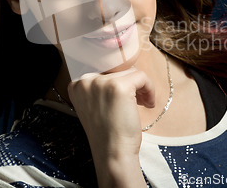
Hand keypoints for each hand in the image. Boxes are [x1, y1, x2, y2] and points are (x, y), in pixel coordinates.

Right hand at [67, 68, 154, 187]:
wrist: (112, 153)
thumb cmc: (107, 133)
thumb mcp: (95, 106)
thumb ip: (101, 90)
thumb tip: (124, 72)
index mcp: (77, 86)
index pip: (104, 74)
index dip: (118, 86)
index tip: (124, 101)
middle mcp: (85, 81)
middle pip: (117, 71)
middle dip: (130, 86)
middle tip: (136, 103)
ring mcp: (101, 83)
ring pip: (130, 72)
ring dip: (140, 88)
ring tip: (142, 104)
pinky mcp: (119, 86)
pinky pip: (142, 76)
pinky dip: (150, 89)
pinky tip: (148, 104)